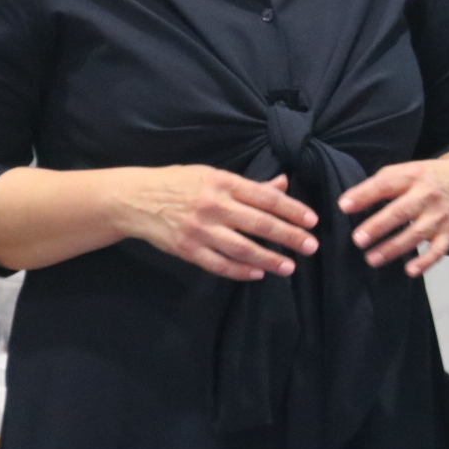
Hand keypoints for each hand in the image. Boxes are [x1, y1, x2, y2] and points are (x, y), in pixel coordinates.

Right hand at [124, 166, 318, 281]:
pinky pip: (218, 264)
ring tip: (289, 267)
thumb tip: (283, 184)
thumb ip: (250, 185)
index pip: (266, 198)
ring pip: (242, 248)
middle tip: (311, 246)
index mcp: (223, 183)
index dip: (292, 210)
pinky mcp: (187, 250)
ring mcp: (200, 230)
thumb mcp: (214, 175)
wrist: (135, 199)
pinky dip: (240, 271)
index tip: (312, 221)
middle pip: (259, 224)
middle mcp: (214, 206)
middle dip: (289, 236)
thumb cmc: (179, 183)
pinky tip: (258, 274)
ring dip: (269, 259)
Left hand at [339, 155, 448, 276]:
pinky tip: (410, 271)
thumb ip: (384, 184)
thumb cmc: (429, 178)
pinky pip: (439, 249)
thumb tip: (349, 203)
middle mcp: (427, 194)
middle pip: (401, 211)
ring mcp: (440, 215)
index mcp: (413, 175)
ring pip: (416, 234)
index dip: (364, 194)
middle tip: (358, 239)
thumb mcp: (409, 170)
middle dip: (379, 226)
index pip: (387, 183)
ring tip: (371, 259)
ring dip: (393, 248)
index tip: (344, 206)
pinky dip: (426, 261)